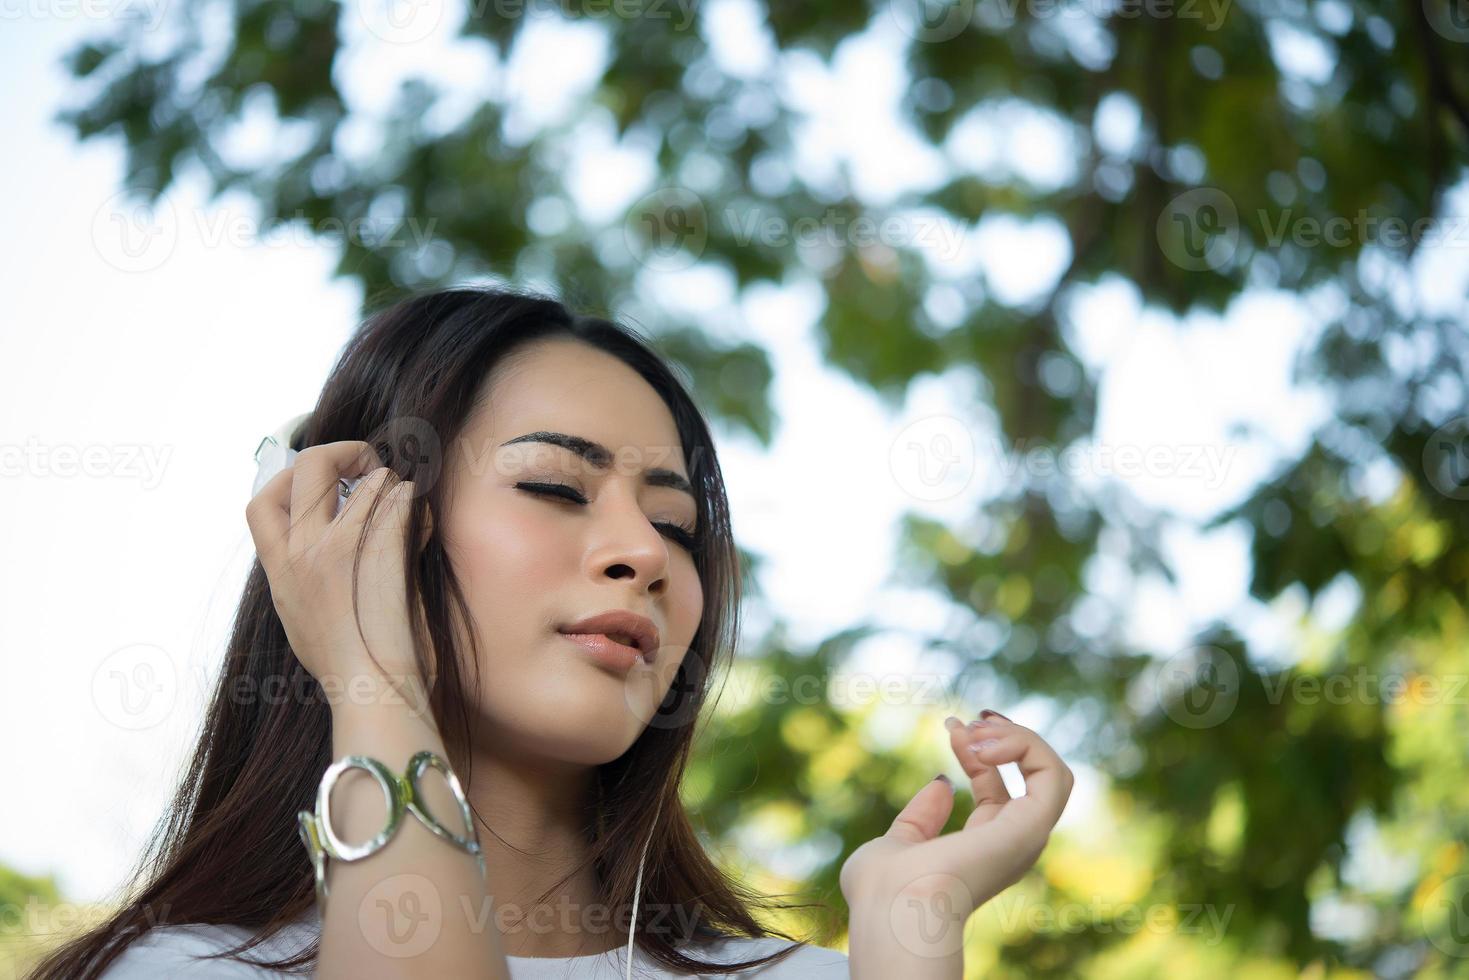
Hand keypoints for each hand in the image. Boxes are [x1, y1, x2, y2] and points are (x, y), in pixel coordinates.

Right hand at [244, 440, 433, 710]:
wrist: (370, 691)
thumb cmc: (346, 666)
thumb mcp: (300, 618)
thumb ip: (301, 575)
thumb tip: (317, 540)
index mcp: (279, 570)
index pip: (260, 502)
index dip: (288, 480)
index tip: (321, 486)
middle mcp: (302, 551)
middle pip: (308, 465)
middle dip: (342, 453)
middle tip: (367, 466)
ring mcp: (341, 547)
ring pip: (370, 478)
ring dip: (393, 485)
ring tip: (404, 506)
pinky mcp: (381, 551)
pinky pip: (403, 502)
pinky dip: (416, 509)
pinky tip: (422, 527)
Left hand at [839, 711, 1072, 942]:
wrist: (894, 908)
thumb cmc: (883, 890)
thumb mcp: (897, 843)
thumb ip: (920, 818)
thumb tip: (943, 782)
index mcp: (982, 848)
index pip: (995, 787)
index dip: (975, 749)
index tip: (950, 725)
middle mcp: (1010, 843)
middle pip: (1032, 775)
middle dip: (1006, 735)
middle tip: (969, 720)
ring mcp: (1024, 836)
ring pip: (1053, 772)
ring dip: (1019, 737)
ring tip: (976, 730)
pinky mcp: (1032, 826)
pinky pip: (1053, 774)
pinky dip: (1025, 746)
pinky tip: (982, 746)